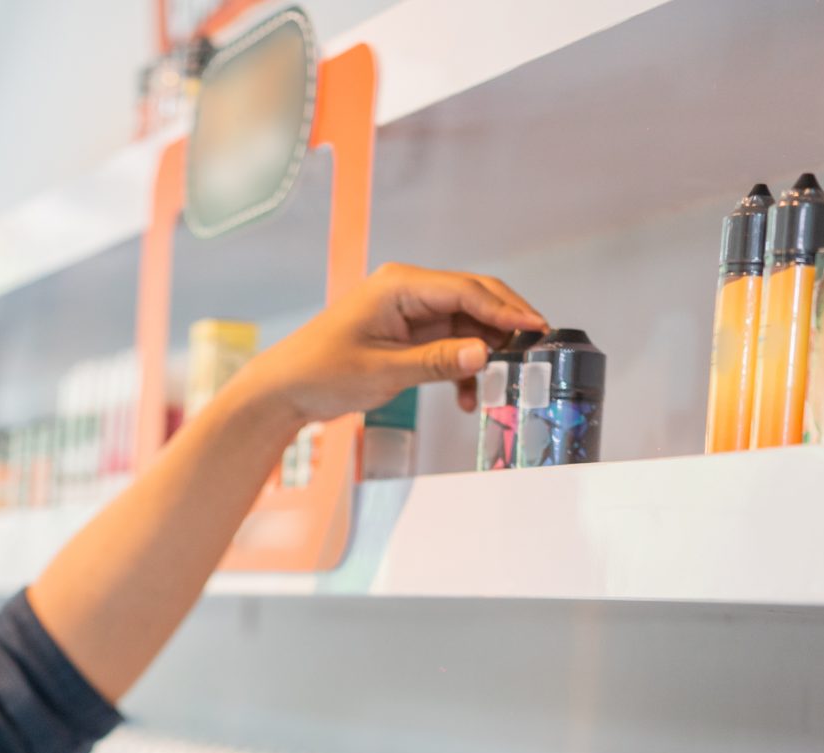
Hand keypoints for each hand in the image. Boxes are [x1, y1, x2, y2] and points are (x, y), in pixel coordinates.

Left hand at [234, 263, 545, 427]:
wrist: (286, 390)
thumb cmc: (321, 373)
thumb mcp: (383, 372)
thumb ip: (436, 362)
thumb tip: (483, 353)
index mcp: (400, 285)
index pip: (467, 290)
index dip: (506, 310)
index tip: (537, 329)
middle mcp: (408, 291)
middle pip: (474, 300)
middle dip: (505, 327)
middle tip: (535, 353)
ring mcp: (409, 312)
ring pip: (466, 325)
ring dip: (482, 355)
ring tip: (493, 388)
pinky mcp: (408, 334)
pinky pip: (449, 344)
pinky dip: (462, 367)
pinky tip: (466, 396)